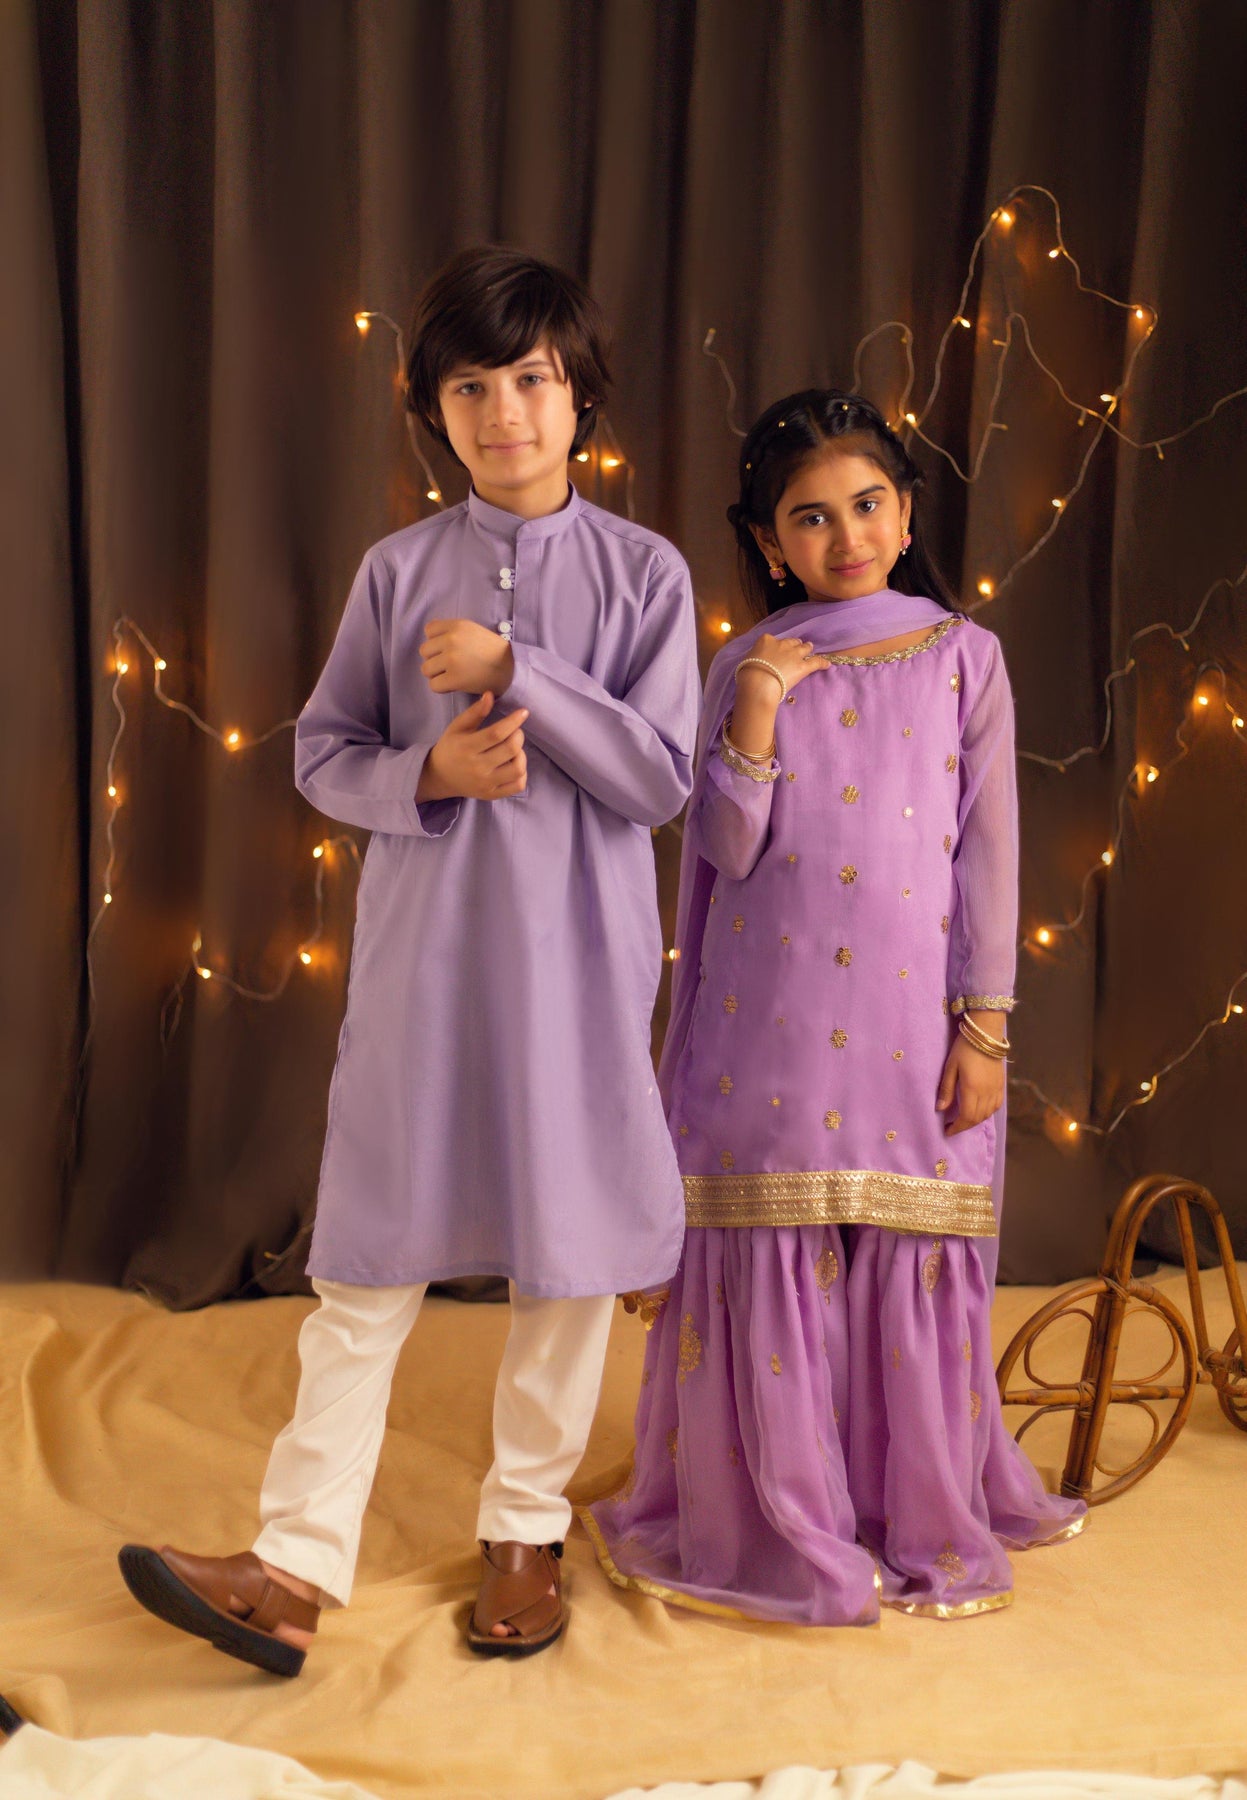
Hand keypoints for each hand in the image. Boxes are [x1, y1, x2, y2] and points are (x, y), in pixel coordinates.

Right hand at [417, 693, 527, 802]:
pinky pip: (517, 785)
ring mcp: (486, 783)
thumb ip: (474, 712)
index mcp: (467, 747)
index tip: (523, 712)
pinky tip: (514, 764)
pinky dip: (522, 773)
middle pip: (510, 749)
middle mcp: (477, 767)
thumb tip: (490, 694)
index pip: (496, 733)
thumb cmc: (451, 747)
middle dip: (519, 735)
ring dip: (521, 755)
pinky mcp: (491, 794)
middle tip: (514, 732)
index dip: (514, 721)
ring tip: (514, 749)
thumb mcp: (457, 727)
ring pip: (517, 769)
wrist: (439, 776)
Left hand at [421, 619, 514, 695]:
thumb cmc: (492, 651)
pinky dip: (442, 688)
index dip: (436, 641)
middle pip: (424, 651)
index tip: (448, 649)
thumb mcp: (473, 630)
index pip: (429, 630)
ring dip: (436, 674)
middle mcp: (452, 640)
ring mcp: (452, 660)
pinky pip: (434, 685)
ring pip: (426, 669)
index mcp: (457, 625)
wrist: (511, 669)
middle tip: (450, 666)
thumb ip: (452, 631)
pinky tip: (454, 685)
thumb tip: (430, 637)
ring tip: (452, 675)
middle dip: (435, 659)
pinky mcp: (454, 679)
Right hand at [729, 634, 830, 755]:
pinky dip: (822, 663)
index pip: (772, 640)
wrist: (759, 683)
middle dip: (794, 644)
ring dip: (807, 648)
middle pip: (791, 642)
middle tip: (796, 647)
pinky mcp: (803, 666)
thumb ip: (755, 658)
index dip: (776, 646)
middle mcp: (781, 644)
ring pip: (804, 648)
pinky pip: (816, 662)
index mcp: (766, 640)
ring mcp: (794, 654)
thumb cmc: (748, 674)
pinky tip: (827, 664)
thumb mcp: (747, 661)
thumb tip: (757, 662)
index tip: (776, 651)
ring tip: (811, 648)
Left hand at [935, 1032, 1005, 1135]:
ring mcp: (996, 1089)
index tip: (947, 1131)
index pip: (966, 1117)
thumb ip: (946, 1089)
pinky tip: (979, 1111)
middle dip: (964, 1126)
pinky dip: (987, 1113)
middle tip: (953, 1127)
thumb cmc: (964, 1048)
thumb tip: (940, 1109)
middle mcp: (986, 1092)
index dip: (957, 1127)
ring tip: (963, 1120)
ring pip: (987, 1114)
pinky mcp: (1001, 1084)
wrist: (986, 1033)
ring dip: (975, 1121)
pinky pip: (996, 1106)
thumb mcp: (950, 1067)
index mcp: (972, 1088)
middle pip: (977, 1118)